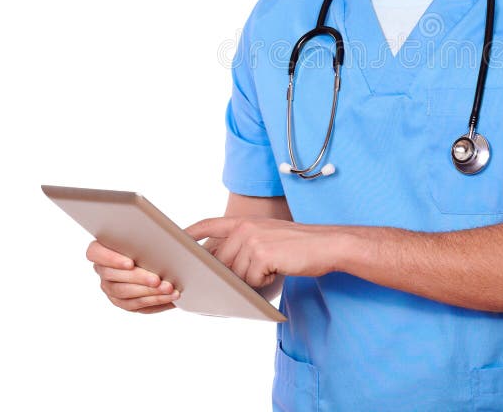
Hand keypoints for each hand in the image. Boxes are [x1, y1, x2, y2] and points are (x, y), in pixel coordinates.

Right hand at [86, 240, 179, 313]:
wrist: (172, 255)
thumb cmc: (161, 238)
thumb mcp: (158, 230)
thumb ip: (153, 231)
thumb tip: (163, 237)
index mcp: (104, 247)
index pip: (94, 252)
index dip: (110, 258)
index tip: (131, 262)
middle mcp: (103, 270)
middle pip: (112, 277)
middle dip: (138, 278)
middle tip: (158, 278)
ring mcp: (111, 288)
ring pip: (124, 294)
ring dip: (148, 292)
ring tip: (170, 288)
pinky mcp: (125, 302)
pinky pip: (136, 305)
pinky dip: (155, 301)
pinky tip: (172, 296)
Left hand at [185, 217, 342, 289]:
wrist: (325, 244)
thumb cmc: (298, 245)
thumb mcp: (267, 236)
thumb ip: (243, 245)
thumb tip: (221, 266)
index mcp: (244, 221)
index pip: (209, 225)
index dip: (191, 233)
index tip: (177, 242)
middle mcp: (244, 227)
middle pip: (220, 260)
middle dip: (229, 273)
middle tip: (255, 270)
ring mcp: (251, 240)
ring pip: (234, 274)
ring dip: (251, 278)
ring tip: (272, 266)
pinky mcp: (261, 255)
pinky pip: (250, 280)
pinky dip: (263, 281)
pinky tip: (277, 270)